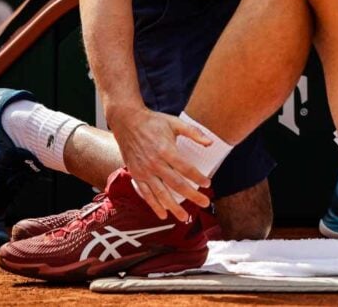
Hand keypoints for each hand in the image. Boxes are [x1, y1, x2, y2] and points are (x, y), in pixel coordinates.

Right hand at [107, 105, 212, 219]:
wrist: (127, 121)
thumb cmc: (153, 121)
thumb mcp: (175, 122)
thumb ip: (194, 132)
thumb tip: (210, 143)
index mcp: (166, 150)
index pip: (186, 168)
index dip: (198, 177)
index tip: (208, 184)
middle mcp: (155, 163)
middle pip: (176, 184)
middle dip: (192, 195)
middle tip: (204, 204)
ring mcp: (144, 170)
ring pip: (161, 193)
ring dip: (173, 207)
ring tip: (185, 217)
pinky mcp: (136, 175)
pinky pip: (146, 193)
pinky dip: (154, 205)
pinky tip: (163, 214)